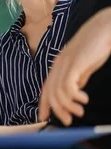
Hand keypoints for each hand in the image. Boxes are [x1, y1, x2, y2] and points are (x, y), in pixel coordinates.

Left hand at [39, 10, 110, 124]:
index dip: (44, 104)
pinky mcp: (75, 63)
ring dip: (68, 106)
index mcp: (58, 65)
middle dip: (56, 110)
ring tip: (79, 111)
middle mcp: (58, 65)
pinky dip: (73, 97)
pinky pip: (67, 86)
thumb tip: (75, 91)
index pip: (46, 88)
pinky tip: (84, 99)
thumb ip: (79, 77)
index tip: (43, 118)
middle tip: (68, 121)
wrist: (106, 27)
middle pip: (50, 93)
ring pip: (58, 92)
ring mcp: (65, 64)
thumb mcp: (85, 65)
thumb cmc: (97, 45)